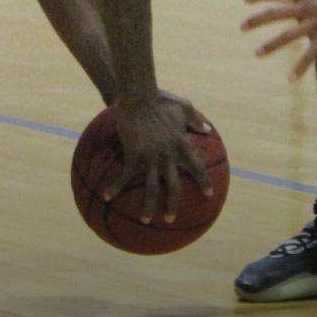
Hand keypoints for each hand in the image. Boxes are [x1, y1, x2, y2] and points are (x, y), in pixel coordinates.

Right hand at [101, 90, 214, 222]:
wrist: (139, 96)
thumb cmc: (161, 98)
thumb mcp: (184, 106)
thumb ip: (196, 120)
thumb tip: (208, 130)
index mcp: (181, 144)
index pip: (197, 167)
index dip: (203, 182)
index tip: (208, 194)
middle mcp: (168, 155)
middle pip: (174, 186)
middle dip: (173, 205)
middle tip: (171, 219)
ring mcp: (151, 157)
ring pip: (152, 188)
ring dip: (149, 206)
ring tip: (146, 220)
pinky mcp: (134, 155)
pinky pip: (125, 176)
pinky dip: (116, 187)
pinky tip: (108, 196)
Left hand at [242, 0, 316, 81]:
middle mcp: (306, 7)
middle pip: (275, 13)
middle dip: (256, 20)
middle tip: (242, 27)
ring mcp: (315, 22)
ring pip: (287, 35)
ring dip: (271, 45)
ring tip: (257, 53)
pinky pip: (309, 54)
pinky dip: (299, 67)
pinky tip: (290, 79)